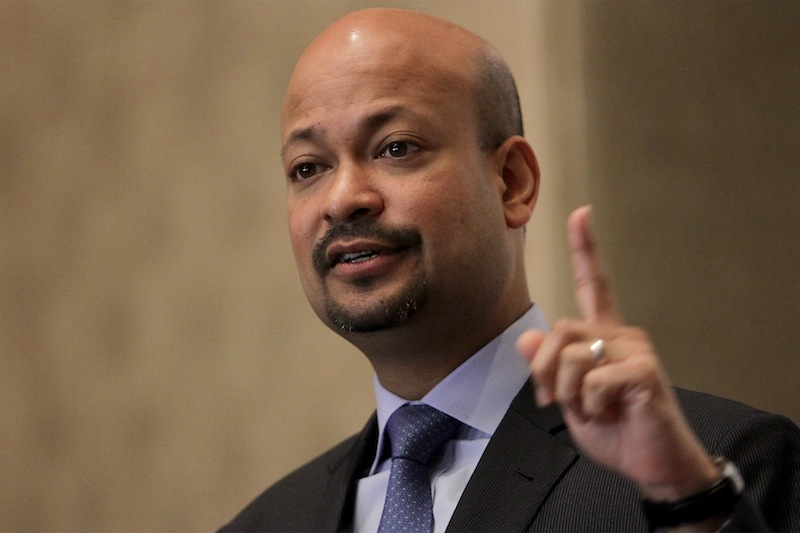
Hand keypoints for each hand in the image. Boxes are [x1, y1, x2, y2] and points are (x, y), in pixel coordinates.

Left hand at [517, 205, 718, 502]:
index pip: (594, 285)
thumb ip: (548, 368)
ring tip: (592, 409)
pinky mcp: (644, 369)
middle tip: (553, 401)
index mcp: (604, 336)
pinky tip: (612, 413)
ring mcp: (635, 349)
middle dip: (543, 371)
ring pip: (571, 356)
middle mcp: (621, 334)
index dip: (586, 248)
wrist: (651, 464)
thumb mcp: (567, 398)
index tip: (580, 212)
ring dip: (568, 393)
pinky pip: (592, 379)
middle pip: (560, 330)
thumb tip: (528, 337)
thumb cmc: (614, 429)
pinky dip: (590, 405)